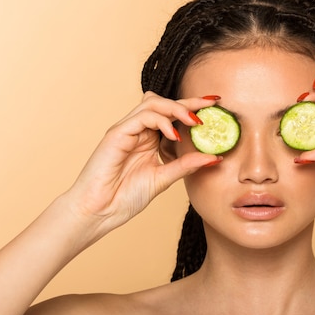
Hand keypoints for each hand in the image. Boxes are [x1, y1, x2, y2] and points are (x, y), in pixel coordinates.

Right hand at [63, 92, 218, 229]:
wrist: (99, 212)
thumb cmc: (124, 197)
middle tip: (211, 106)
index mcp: (148, 138)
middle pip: (163, 103)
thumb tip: (215, 157)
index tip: (215, 104)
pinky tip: (174, 135)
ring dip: (177, 109)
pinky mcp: (116, 134)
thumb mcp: (163, 178)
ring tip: (195, 122)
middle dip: (188, 102)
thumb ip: (186, 165)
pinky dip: (160, 122)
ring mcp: (126, 130)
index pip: (172, 114)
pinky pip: (141, 117)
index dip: (192, 107)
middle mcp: (137, 130)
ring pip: (152, 104)